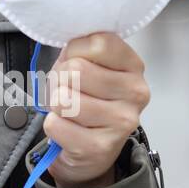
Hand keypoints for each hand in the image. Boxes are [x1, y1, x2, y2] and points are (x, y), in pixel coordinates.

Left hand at [41, 32, 148, 187]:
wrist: (90, 149)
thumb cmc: (86, 98)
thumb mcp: (87, 64)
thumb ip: (81, 48)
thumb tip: (66, 38)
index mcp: (133, 65)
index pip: (98, 43)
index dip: (74, 50)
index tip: (76, 61)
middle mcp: (135, 93)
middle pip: (76, 70)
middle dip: (61, 79)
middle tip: (69, 90)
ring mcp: (122, 122)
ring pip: (63, 98)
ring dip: (56, 103)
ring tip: (68, 110)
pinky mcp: (101, 148)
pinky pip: (55, 124)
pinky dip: (53, 125)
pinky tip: (68, 129)